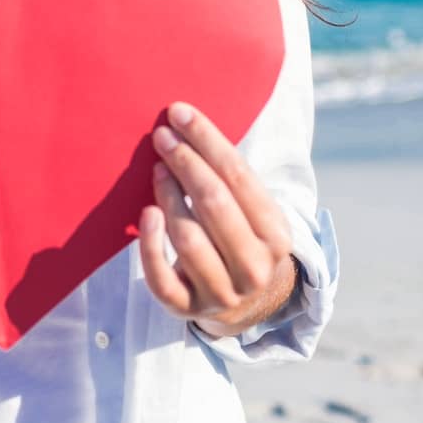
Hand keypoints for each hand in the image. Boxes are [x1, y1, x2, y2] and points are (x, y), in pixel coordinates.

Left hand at [138, 102, 295, 335]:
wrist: (247, 303)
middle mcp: (253, 267)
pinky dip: (150, 244)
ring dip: (167, 196)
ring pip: (187, 237)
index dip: (206, 140)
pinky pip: (161, 279)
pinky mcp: (187, 309)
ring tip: (156, 169)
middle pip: (214, 203)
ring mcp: (221, 293)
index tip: (179, 113)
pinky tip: (146, 214)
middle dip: (184, 161)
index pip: (239, 176)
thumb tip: (185, 124)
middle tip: (162, 135)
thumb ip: (231, 178)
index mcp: (276, 236)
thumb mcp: (255, 213)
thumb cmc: (243, 238)